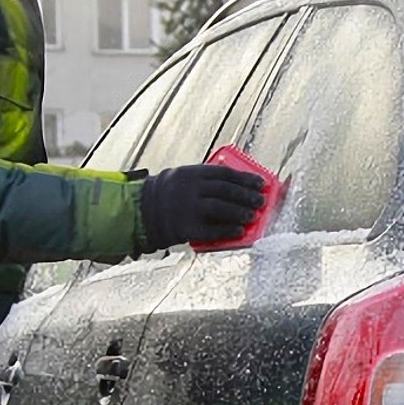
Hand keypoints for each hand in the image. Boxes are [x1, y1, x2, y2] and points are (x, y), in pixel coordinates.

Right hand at [136, 163, 265, 249]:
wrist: (141, 211)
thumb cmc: (171, 195)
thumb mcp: (184, 178)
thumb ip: (208, 181)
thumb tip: (242, 190)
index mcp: (191, 173)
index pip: (225, 173)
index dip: (245, 178)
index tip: (261, 183)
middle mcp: (190, 189)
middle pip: (225, 190)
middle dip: (246, 196)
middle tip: (261, 201)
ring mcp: (187, 208)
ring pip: (220, 209)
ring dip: (240, 212)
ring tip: (253, 216)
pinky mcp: (185, 228)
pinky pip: (211, 230)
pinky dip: (228, 230)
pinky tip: (241, 231)